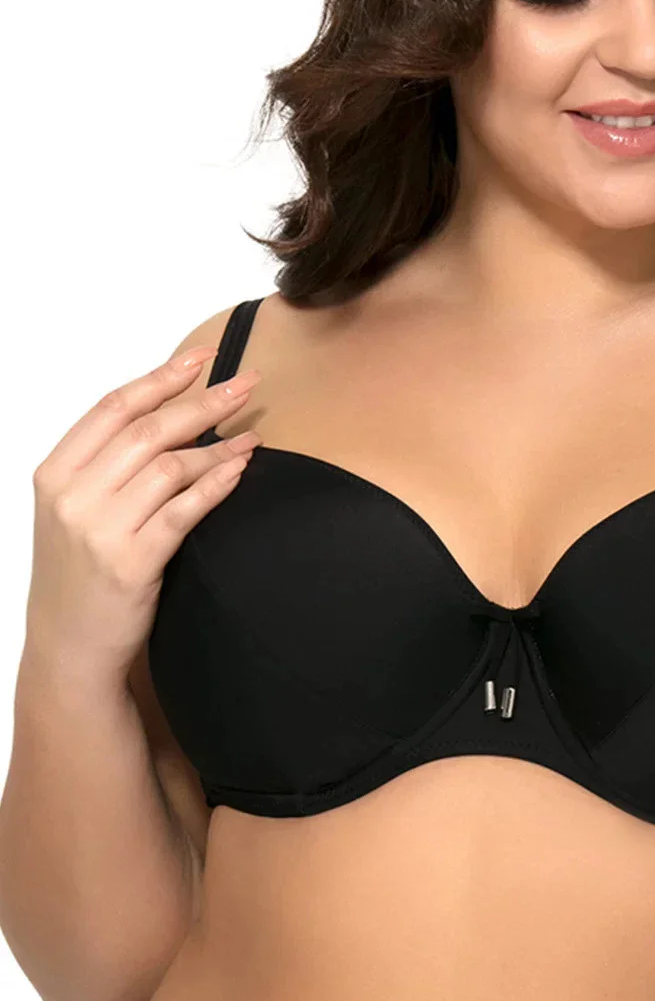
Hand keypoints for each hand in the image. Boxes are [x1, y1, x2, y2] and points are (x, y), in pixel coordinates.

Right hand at [24, 344, 262, 686]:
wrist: (68, 643)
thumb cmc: (78, 570)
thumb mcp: (75, 508)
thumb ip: (109, 463)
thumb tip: (173, 410)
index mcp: (56, 472)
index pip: (114, 407)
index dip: (162, 377)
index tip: (202, 357)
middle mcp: (73, 496)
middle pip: (149, 429)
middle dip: (204, 402)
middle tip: (246, 385)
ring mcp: (100, 529)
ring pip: (171, 466)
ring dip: (219, 447)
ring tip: (252, 437)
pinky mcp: (132, 563)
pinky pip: (184, 511)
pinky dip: (217, 485)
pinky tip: (240, 471)